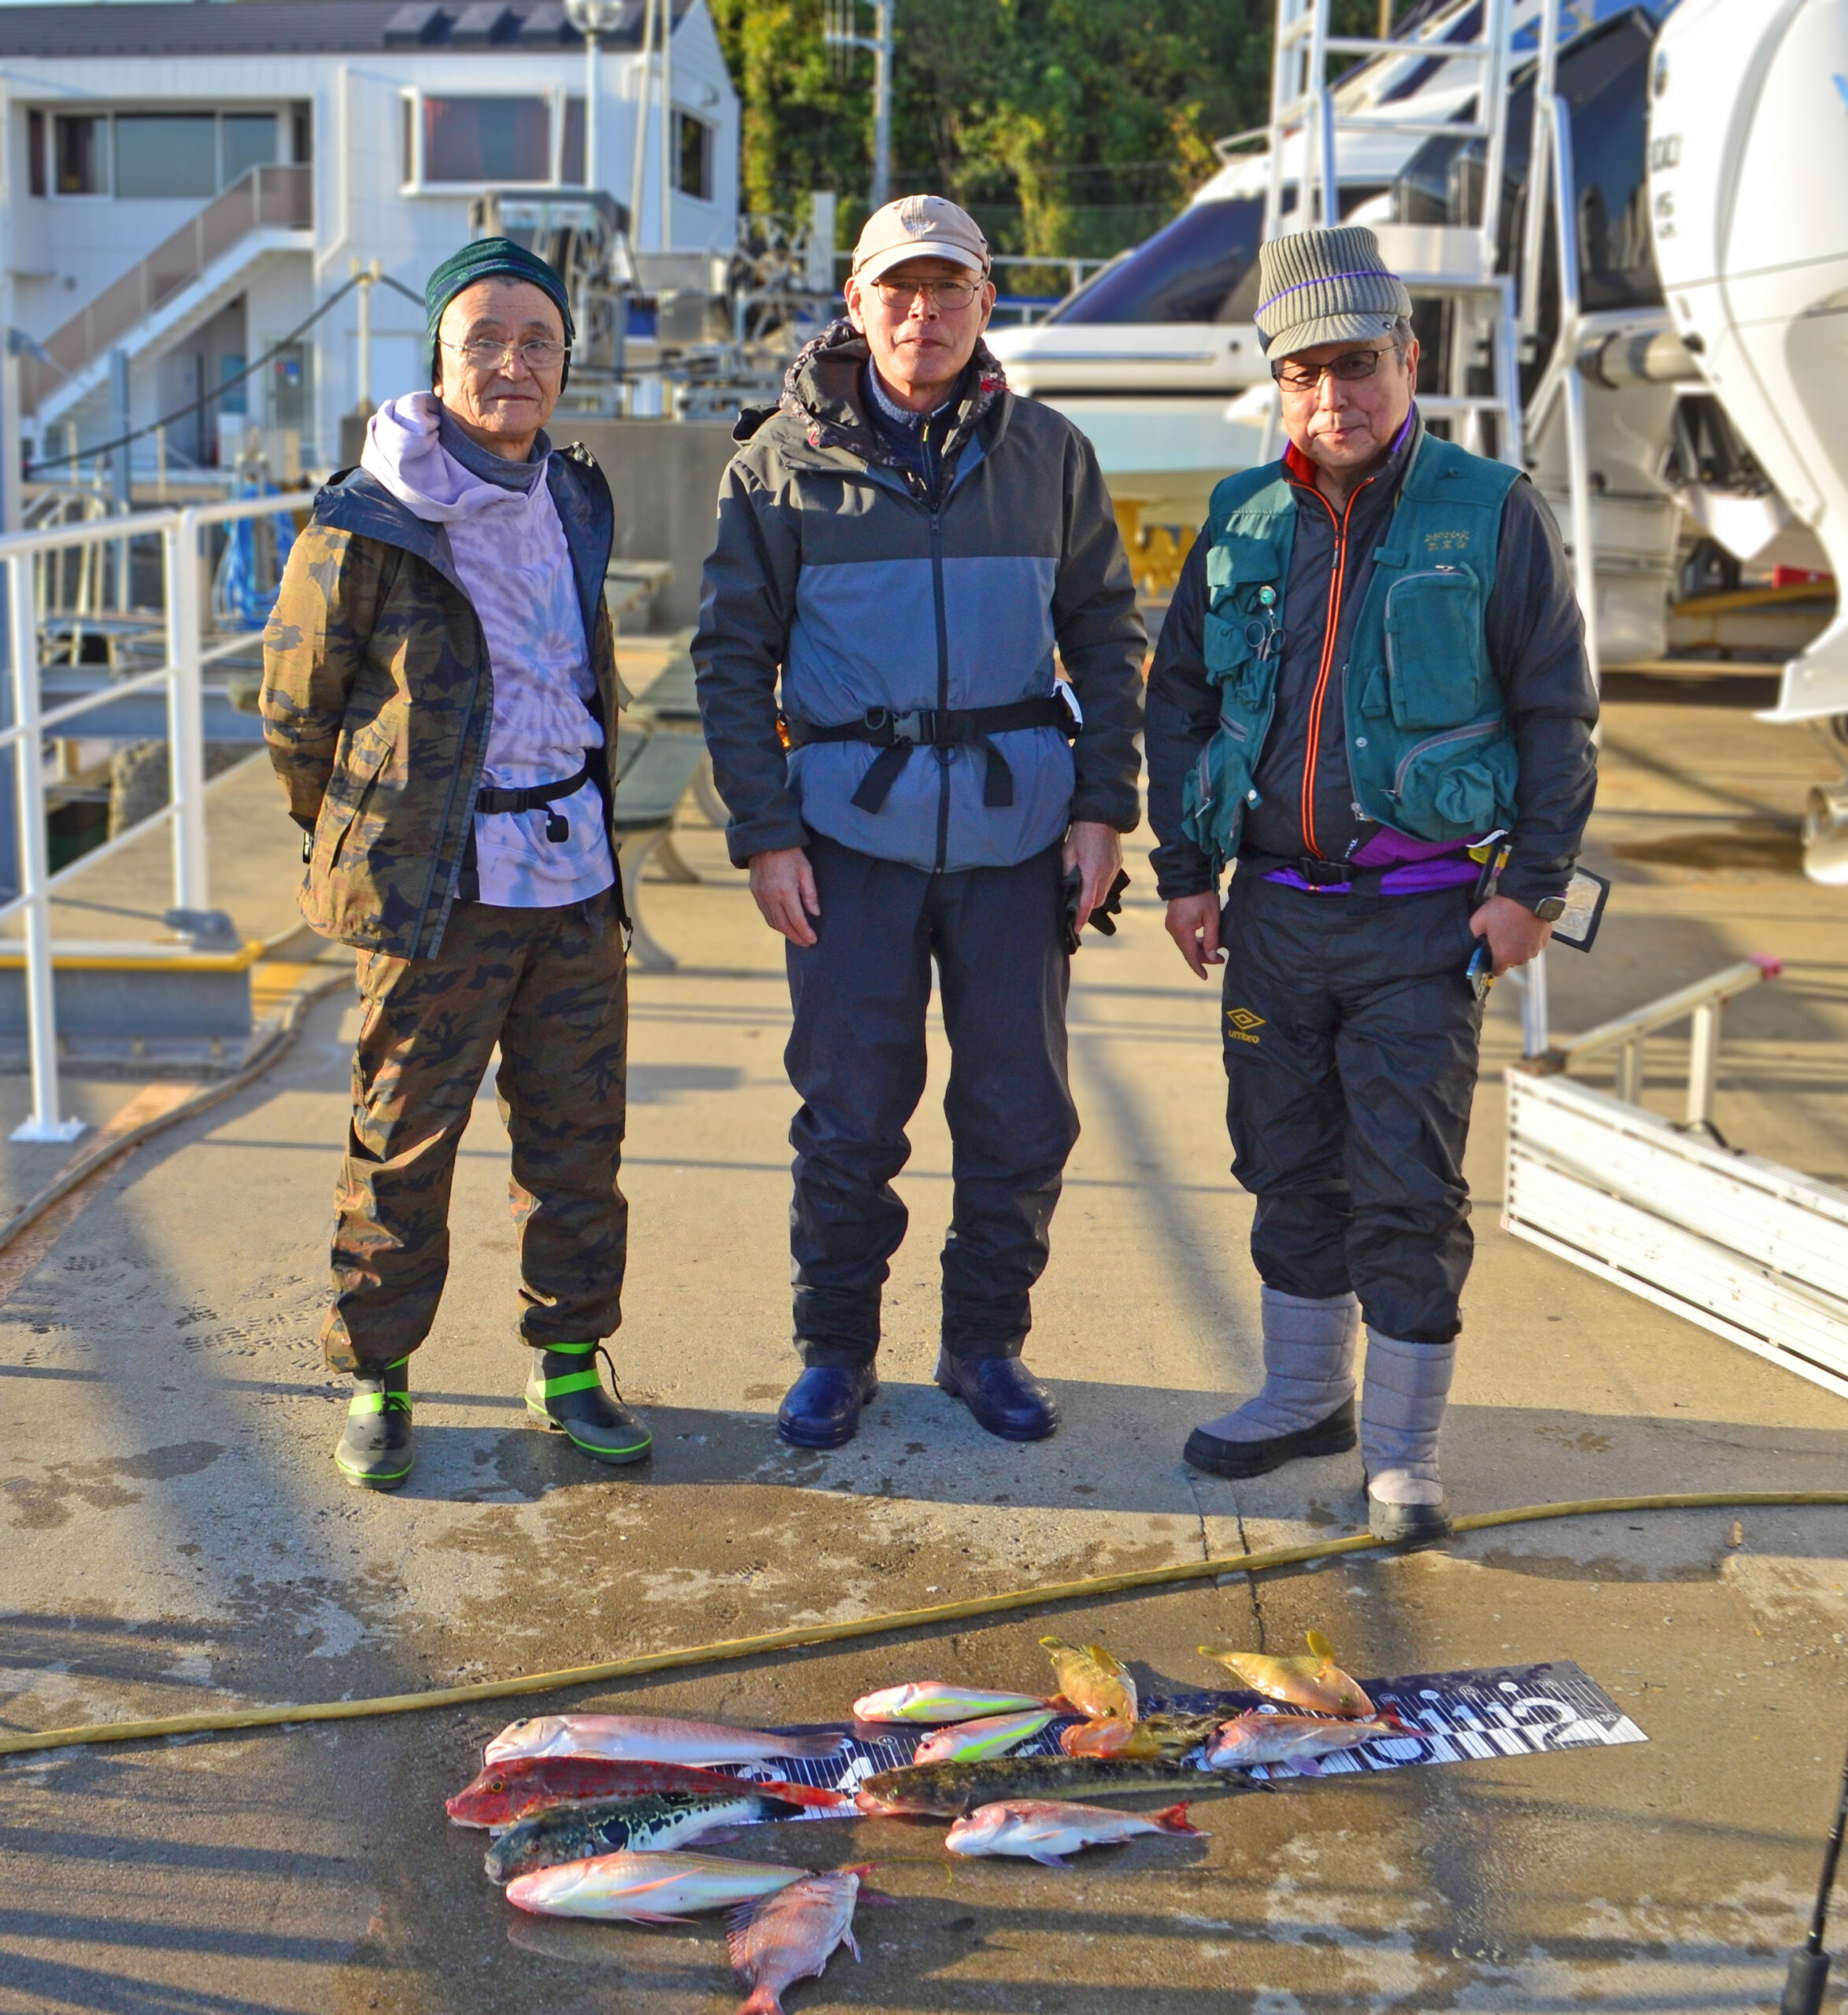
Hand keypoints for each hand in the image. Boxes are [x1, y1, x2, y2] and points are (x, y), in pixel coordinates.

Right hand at [749, 845, 818, 945]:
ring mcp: (760, 896)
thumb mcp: (805, 870)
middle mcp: (770, 896)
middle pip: (783, 925)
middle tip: (806, 943)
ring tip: (797, 936)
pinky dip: (776, 923)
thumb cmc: (789, 853)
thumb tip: (815, 913)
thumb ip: (810, 893)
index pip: (796, 920)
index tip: (813, 940)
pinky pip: (765, 914)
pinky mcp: (755, 893)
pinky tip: (784, 924)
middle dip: (796, 937)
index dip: (805, 933)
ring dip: (785, 932)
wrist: (765, 840)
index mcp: (785, 891)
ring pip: (773, 922)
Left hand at [1062, 821, 1121, 936]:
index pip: (1087, 903)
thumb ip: (1068, 873)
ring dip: (1094, 896)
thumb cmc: (1081, 832)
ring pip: (1105, 893)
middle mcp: (1106, 873)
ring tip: (1082, 889)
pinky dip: (1100, 885)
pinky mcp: (1118, 864)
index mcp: (1092, 872)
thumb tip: (1067, 890)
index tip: (1076, 928)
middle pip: (1098, 902)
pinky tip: (1092, 876)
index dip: (1081, 918)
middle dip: (1087, 907)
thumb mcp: (1068, 853)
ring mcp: (1114, 869)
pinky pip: (1109, 881)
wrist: (1102, 815)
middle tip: (1075, 906)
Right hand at [1165, 891, 1224, 978]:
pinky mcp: (1173, 920)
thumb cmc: (1203, 895)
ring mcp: (1171, 924)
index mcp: (1181, 929)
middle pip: (1188, 950)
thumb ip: (1211, 939)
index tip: (1205, 977)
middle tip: (1221, 959)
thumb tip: (1212, 957)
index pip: (1190, 954)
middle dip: (1203, 957)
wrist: (1189, 876)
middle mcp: (1172, 929)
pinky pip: (1183, 936)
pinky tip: (1205, 941)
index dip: (1198, 967)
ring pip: (1185, 944)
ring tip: (1216, 951)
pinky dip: (1194, 941)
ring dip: (1199, 949)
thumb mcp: (1212, 917)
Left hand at [1469, 892, 1552, 974]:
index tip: (1489, 953)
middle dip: (1504, 952)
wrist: (1528, 895)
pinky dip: (1528, 939)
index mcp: (1504, 957)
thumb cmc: (1502, 909)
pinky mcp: (1544, 941)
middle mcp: (1521, 958)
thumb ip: (1472, 936)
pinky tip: (1523, 926)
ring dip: (1517, 946)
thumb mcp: (1479, 921)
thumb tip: (1470, 942)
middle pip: (1510, 961)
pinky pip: (1533, 944)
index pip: (1496, 971)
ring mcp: (1535, 949)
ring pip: (1523, 953)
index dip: (1491, 963)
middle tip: (1499, 936)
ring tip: (1512, 928)